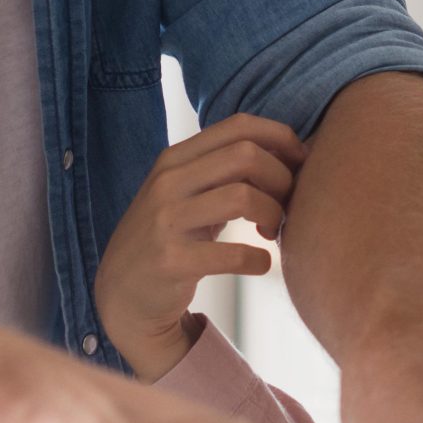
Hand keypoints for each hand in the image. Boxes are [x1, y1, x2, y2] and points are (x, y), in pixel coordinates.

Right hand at [94, 115, 304, 379]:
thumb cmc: (170, 238)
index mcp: (174, 159)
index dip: (282, 139)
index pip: (239, 126)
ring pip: (243, 196)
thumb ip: (224, 169)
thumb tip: (292, 152)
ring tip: (272, 233)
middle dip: (282, 178)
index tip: (300, 164)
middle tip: (287, 205)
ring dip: (274, 215)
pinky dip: (259, 260)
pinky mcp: (172, 262)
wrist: (122, 296)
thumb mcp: (186, 193)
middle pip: (247, 155)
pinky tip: (260, 264)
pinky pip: (235, 254)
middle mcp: (167, 183)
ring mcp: (166, 221)